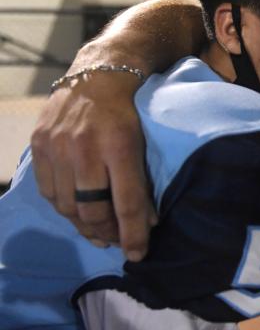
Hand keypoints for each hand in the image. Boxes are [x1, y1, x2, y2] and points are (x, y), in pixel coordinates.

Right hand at [31, 73, 155, 260]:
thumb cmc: (131, 111)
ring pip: (68, 205)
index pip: (126, 202)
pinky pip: (49, 190)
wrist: (98, 75)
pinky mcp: (40, 145)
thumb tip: (149, 221)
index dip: (133, 234)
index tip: (139, 254)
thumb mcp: (145, 141)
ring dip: (84, 226)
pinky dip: (64, 207)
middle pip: (93, 209)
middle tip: (118, 242)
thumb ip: (143, 179)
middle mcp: (85, 148)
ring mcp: (58, 147)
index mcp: (120, 146)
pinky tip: (77, 213)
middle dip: (108, 232)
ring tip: (99, 233)